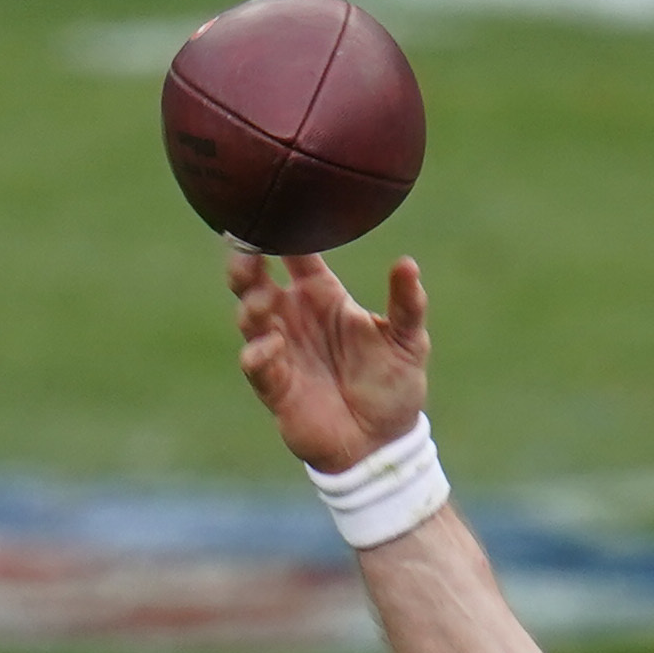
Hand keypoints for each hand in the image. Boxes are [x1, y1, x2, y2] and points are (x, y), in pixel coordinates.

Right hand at [230, 247, 430, 473]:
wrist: (382, 445)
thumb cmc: (393, 387)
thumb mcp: (407, 342)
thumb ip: (407, 304)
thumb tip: (408, 263)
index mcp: (322, 296)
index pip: (295, 253)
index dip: (283, 231)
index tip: (275, 207)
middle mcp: (294, 316)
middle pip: (255, 277)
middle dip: (245, 261)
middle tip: (247, 251)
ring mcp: (279, 348)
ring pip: (248, 314)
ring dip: (252, 305)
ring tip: (264, 302)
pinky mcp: (274, 385)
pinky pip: (254, 363)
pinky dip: (259, 352)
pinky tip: (272, 345)